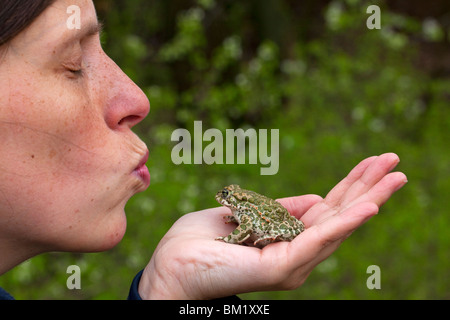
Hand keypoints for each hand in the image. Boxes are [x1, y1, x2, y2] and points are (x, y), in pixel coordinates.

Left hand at [138, 153, 406, 298]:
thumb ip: (282, 208)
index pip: (328, 209)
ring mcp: (292, 261)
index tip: (373, 161)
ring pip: (338, 226)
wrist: (170, 265)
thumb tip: (316, 198)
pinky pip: (319, 240)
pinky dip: (346, 223)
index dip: (351, 185)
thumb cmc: (201, 241)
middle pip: (340, 215)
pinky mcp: (282, 266)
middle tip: (396, 162)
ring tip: (396, 176)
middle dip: (369, 187)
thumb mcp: (248, 213)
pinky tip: (369, 206)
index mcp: (288, 238)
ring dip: (369, 199)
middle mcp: (296, 252)